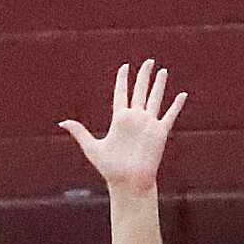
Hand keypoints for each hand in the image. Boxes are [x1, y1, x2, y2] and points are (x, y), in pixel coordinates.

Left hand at [61, 59, 185, 192]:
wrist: (128, 182)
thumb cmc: (110, 169)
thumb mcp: (92, 148)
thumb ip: (80, 132)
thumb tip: (61, 122)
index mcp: (119, 120)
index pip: (121, 93)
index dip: (123, 79)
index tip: (125, 66)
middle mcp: (135, 119)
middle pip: (140, 91)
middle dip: (144, 76)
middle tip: (149, 61)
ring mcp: (148, 124)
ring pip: (155, 98)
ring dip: (159, 85)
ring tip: (163, 71)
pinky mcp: (160, 132)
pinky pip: (170, 115)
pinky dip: (176, 105)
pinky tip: (182, 95)